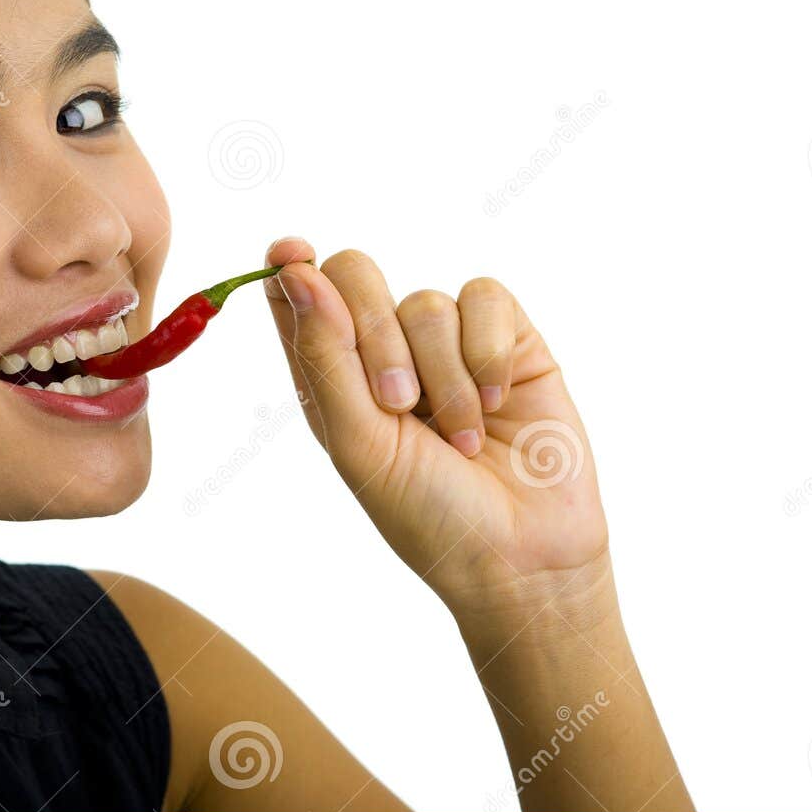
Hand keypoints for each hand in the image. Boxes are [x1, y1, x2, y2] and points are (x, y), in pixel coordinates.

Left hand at [264, 238, 612, 628]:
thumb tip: (294, 271)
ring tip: (463, 438)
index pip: (296, 296)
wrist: (522, 557)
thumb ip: (325, 355)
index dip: (288, 266)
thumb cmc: (429, 515)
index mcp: (332, 377)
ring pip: (426, 302)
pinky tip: (497, 403)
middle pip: (356, 275)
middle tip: (399, 404)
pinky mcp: (508, 339)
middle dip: (377, 336)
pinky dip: (488, 354)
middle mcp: (384, 351)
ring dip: (445, 376)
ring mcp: (447, 343)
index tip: (290, 254)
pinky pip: (486, 298)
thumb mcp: (360, 443)